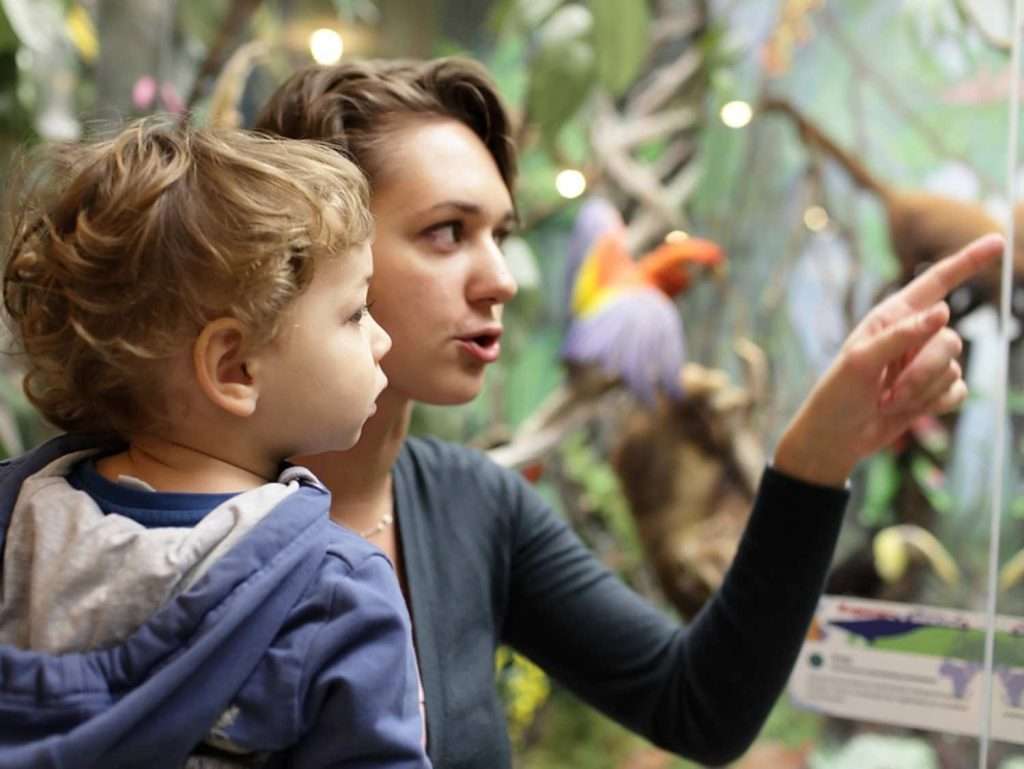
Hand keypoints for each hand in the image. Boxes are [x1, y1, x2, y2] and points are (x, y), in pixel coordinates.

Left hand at [774, 233, 1003, 487]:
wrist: (837, 438)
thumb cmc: (838, 395)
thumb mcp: (861, 362)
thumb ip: (902, 335)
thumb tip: (943, 310)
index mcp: (893, 317)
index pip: (936, 282)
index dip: (967, 262)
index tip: (996, 241)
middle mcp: (914, 335)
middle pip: (951, 340)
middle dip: (923, 372)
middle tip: (888, 392)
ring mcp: (926, 363)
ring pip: (953, 369)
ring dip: (922, 392)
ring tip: (888, 402)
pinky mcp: (934, 390)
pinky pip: (958, 391)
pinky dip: (935, 405)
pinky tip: (909, 411)